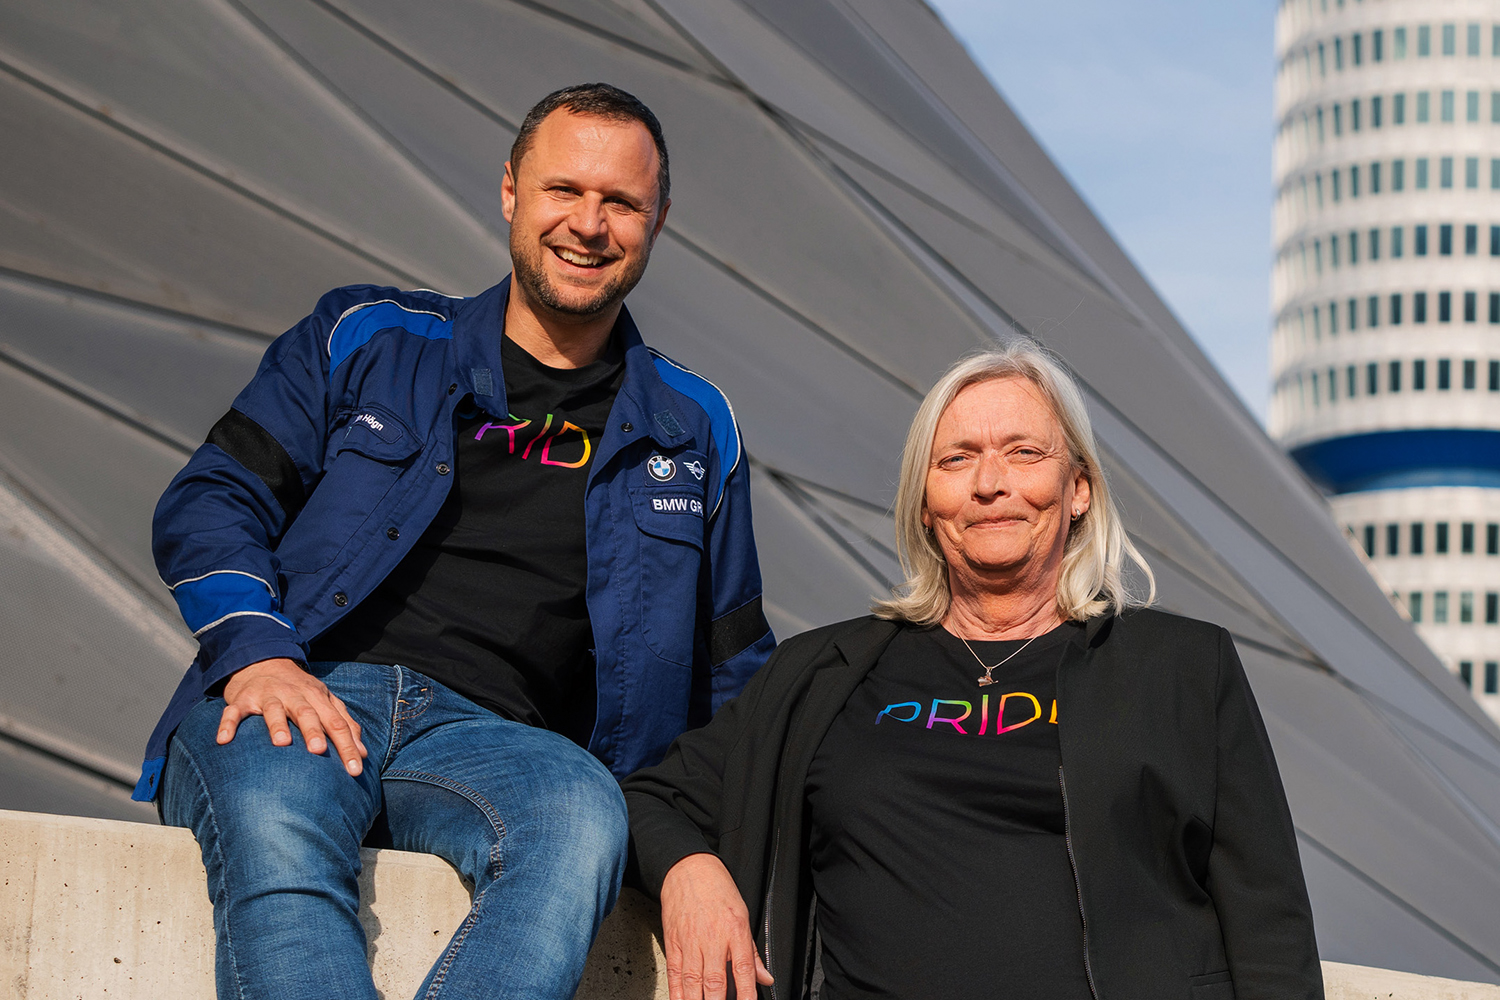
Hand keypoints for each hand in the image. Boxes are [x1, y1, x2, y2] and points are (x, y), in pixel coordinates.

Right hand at [218, 658, 368, 775]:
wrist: (263, 662)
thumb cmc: (299, 690)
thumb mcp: (325, 702)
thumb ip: (345, 725)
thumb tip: (364, 753)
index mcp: (318, 698)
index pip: (337, 723)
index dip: (348, 746)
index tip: (355, 770)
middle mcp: (294, 695)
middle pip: (307, 713)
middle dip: (314, 731)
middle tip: (319, 751)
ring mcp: (267, 696)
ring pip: (273, 710)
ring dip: (276, 725)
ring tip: (281, 743)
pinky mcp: (243, 699)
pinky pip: (233, 712)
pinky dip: (228, 724)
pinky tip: (224, 740)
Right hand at [660, 852, 772, 999]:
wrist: (688, 868)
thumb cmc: (717, 889)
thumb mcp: (742, 914)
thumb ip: (752, 951)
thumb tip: (765, 978)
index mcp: (734, 930)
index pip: (743, 969)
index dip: (746, 993)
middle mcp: (712, 938)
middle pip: (715, 981)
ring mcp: (690, 941)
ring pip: (693, 982)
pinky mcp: (673, 942)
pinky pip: (674, 973)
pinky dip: (677, 993)